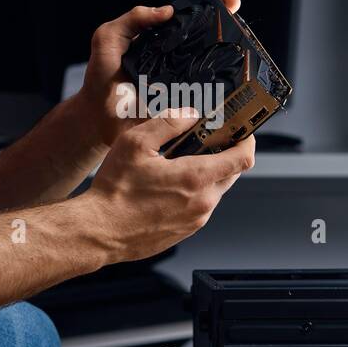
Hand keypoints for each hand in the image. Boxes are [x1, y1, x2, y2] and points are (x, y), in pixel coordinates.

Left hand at [78, 0, 241, 146]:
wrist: (100, 121)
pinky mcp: (185, 110)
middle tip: (244, 26)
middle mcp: (178, 63)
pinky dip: (222, 93)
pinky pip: (208, 99)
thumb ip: (132, 20)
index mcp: (163, 44)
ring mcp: (185, 87)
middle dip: (231, 31)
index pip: (192, 21)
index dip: (214, 10)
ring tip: (245, 51)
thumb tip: (167, 10)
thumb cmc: (102, 80)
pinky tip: (235, 84)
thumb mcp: (108, 39)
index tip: (231, 2)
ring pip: (215, 71)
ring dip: (232, 62)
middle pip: (210, 43)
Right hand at [82, 108, 255, 262]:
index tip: (242, 130)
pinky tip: (168, 186)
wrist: (99, 231)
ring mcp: (195, 220)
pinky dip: (193, 192)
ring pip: (215, 190)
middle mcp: (202, 202)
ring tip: (178, 163)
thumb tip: (190, 114)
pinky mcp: (186, 232)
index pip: (243, 157)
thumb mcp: (136, 143)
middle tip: (205, 140)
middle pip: (233, 173)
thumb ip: (168, 124)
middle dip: (225, 154)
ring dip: (206, 174)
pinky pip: (200, 207)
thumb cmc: (114, 191)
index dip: (247, 139)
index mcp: (195, 178)